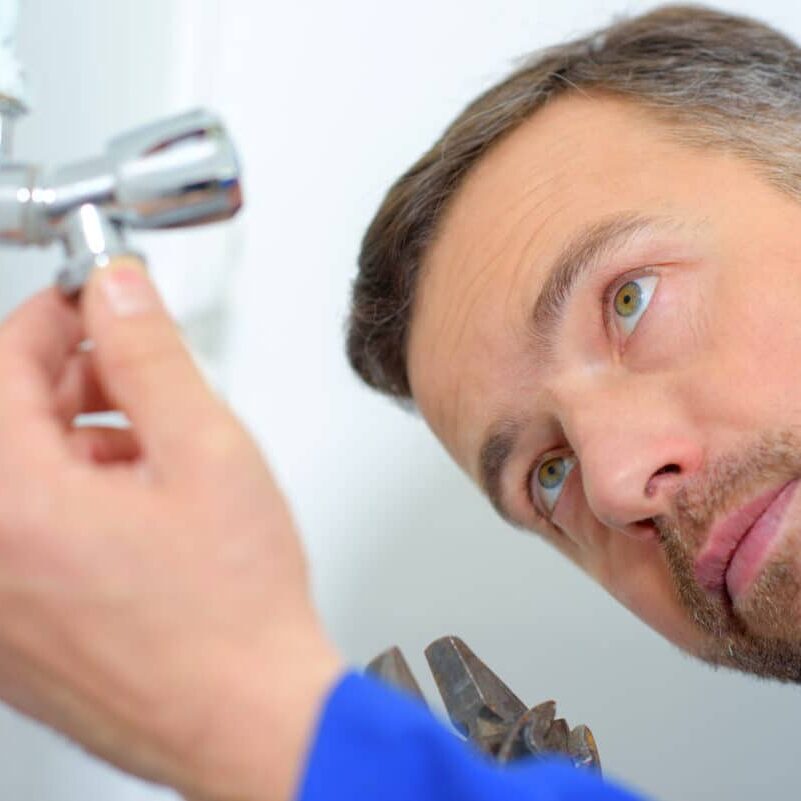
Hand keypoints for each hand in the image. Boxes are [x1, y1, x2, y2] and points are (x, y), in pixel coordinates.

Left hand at [0, 259, 342, 800]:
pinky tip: (136, 501)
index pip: (4, 365)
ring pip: (17, 476)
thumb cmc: (234, 610)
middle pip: (6, 421)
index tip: (94, 304)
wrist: (249, 717)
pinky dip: (67, 496)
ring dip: (75, 439)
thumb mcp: (207, 450)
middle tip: (134, 372)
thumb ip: (152, 355)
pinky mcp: (12, 634)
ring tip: (151, 444)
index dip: (56, 318)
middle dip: (71, 379)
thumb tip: (118, 293)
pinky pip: (21, 533)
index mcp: (14, 502)